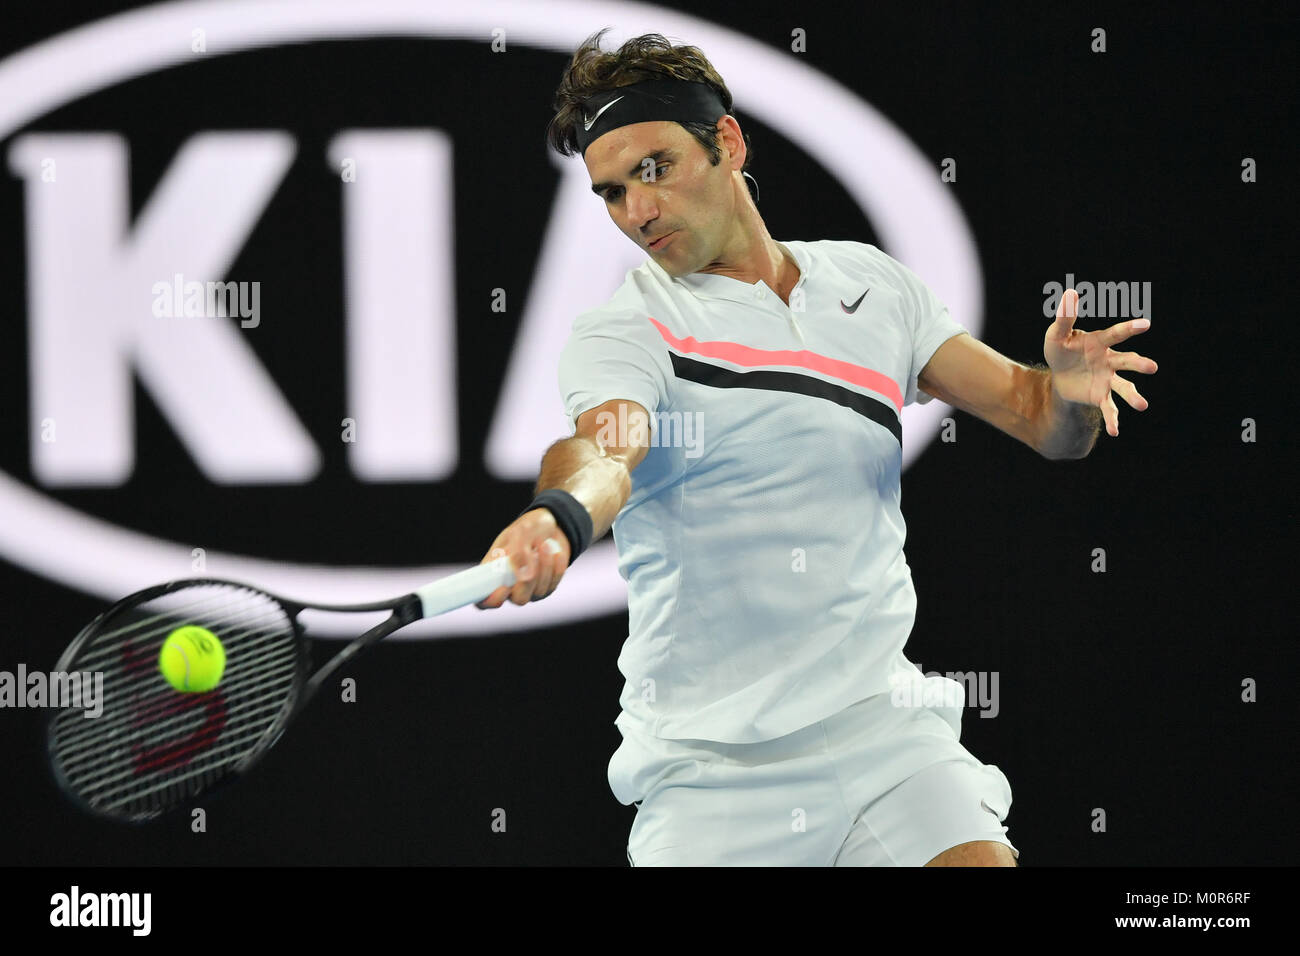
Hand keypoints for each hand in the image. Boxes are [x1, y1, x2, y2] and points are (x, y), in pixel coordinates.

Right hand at [474, 508, 571, 607]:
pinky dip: (556, 566)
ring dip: (544, 565)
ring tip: (544, 543)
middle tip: (533, 555)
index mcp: (493, 575)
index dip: (491, 600)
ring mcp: (531, 590)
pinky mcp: (548, 587)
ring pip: (539, 590)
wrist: (550, 526)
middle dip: (528, 580)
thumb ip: (518, 553)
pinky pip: (554, 583)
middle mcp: (511, 588)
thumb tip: (523, 575)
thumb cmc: (527, 530)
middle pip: (519, 599)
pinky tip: (555, 552)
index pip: (484, 600)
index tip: (504, 586)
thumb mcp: (520, 533)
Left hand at [1045, 288, 1158, 436]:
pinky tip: (1115, 432)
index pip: (1116, 334)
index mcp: (1101, 342)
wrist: (1057, 375)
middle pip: (1128, 361)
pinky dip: (1113, 420)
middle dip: (1139, 364)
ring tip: (1142, 405)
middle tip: (1152, 367)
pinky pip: (1109, 408)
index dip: (1130, 328)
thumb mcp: (1057, 335)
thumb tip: (1071, 292)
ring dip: (1133, 395)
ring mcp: (1107, 379)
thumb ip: (1065, 317)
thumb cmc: (1061, 349)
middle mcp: (1110, 361)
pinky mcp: (1100, 396)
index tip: (1146, 324)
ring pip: (1124, 386)